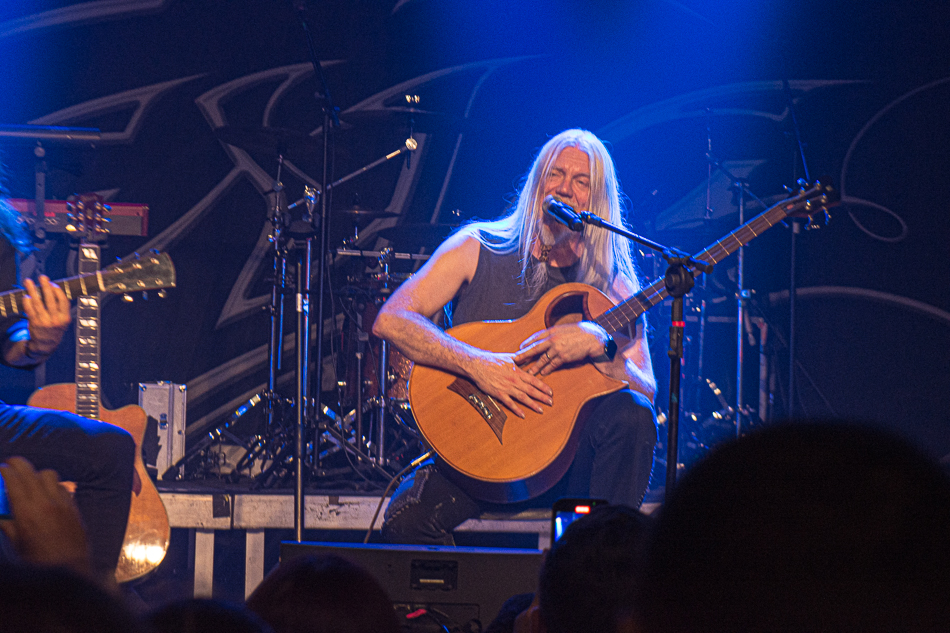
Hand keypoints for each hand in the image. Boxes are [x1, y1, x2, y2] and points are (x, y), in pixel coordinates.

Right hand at [0, 456, 91, 575]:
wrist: (69, 569)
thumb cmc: (38, 560)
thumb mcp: (16, 543)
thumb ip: (7, 525)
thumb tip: (1, 517)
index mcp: (27, 512)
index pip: (15, 482)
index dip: (7, 470)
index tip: (2, 467)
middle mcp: (46, 503)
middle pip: (32, 473)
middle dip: (19, 464)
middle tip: (12, 463)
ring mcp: (62, 503)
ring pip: (50, 476)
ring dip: (38, 474)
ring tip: (31, 479)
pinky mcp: (74, 508)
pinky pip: (63, 488)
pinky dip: (53, 486)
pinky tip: (48, 493)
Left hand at [22, 276, 70, 356]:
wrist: (46, 345)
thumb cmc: (55, 329)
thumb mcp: (63, 321)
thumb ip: (61, 308)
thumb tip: (54, 290)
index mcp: (65, 318)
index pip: (63, 301)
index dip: (58, 291)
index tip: (52, 283)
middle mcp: (55, 320)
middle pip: (50, 300)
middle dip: (45, 286)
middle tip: (42, 277)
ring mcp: (44, 322)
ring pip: (38, 303)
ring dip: (32, 290)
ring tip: (28, 282)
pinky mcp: (34, 323)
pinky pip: (30, 310)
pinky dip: (27, 302)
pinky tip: (26, 296)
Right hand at [466, 350, 553, 418]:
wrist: (477, 364)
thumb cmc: (492, 360)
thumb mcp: (509, 357)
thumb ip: (520, 358)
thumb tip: (529, 354)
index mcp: (517, 371)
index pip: (534, 380)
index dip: (543, 386)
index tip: (551, 392)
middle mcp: (514, 380)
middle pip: (531, 390)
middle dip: (542, 397)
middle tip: (551, 402)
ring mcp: (506, 387)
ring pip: (523, 397)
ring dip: (533, 404)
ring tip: (541, 410)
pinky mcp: (498, 393)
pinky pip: (509, 403)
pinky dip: (516, 409)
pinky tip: (523, 414)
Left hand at [514, 321, 607, 376]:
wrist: (592, 337)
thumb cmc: (578, 332)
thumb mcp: (563, 328)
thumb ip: (552, 333)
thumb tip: (543, 338)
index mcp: (551, 331)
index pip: (535, 337)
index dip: (526, 343)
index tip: (519, 348)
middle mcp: (553, 339)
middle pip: (535, 349)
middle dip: (524, 355)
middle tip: (515, 360)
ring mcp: (558, 349)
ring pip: (542, 359)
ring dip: (535, 367)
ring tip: (529, 372)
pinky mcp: (564, 357)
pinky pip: (553, 364)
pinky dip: (547, 369)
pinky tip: (542, 373)